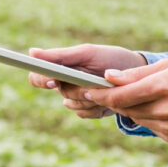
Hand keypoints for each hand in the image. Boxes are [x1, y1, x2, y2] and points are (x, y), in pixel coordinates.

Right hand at [27, 45, 147, 118]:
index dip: (42, 80)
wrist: (136, 75)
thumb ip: (60, 56)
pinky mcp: (86, 111)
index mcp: (59, 68)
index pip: (37, 77)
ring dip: (91, 98)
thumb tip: (32, 52)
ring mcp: (75, 98)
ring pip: (73, 105)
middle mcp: (63, 84)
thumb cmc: (110, 59)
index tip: (54, 80)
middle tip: (95, 84)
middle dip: (79, 89)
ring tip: (106, 87)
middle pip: (61, 92)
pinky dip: (97, 107)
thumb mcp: (86, 53)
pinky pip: (84, 114)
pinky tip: (108, 99)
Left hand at [84, 60, 167, 144]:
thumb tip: (108, 77)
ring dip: (132, 109)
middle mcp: (164, 109)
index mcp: (162, 87)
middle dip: (113, 100)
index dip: (99, 94)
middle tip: (104, 91)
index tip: (85, 90)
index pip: (119, 96)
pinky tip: (162, 109)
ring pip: (135, 119)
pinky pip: (150, 127)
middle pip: (124, 108)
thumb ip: (137, 73)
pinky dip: (148, 118)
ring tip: (143, 97)